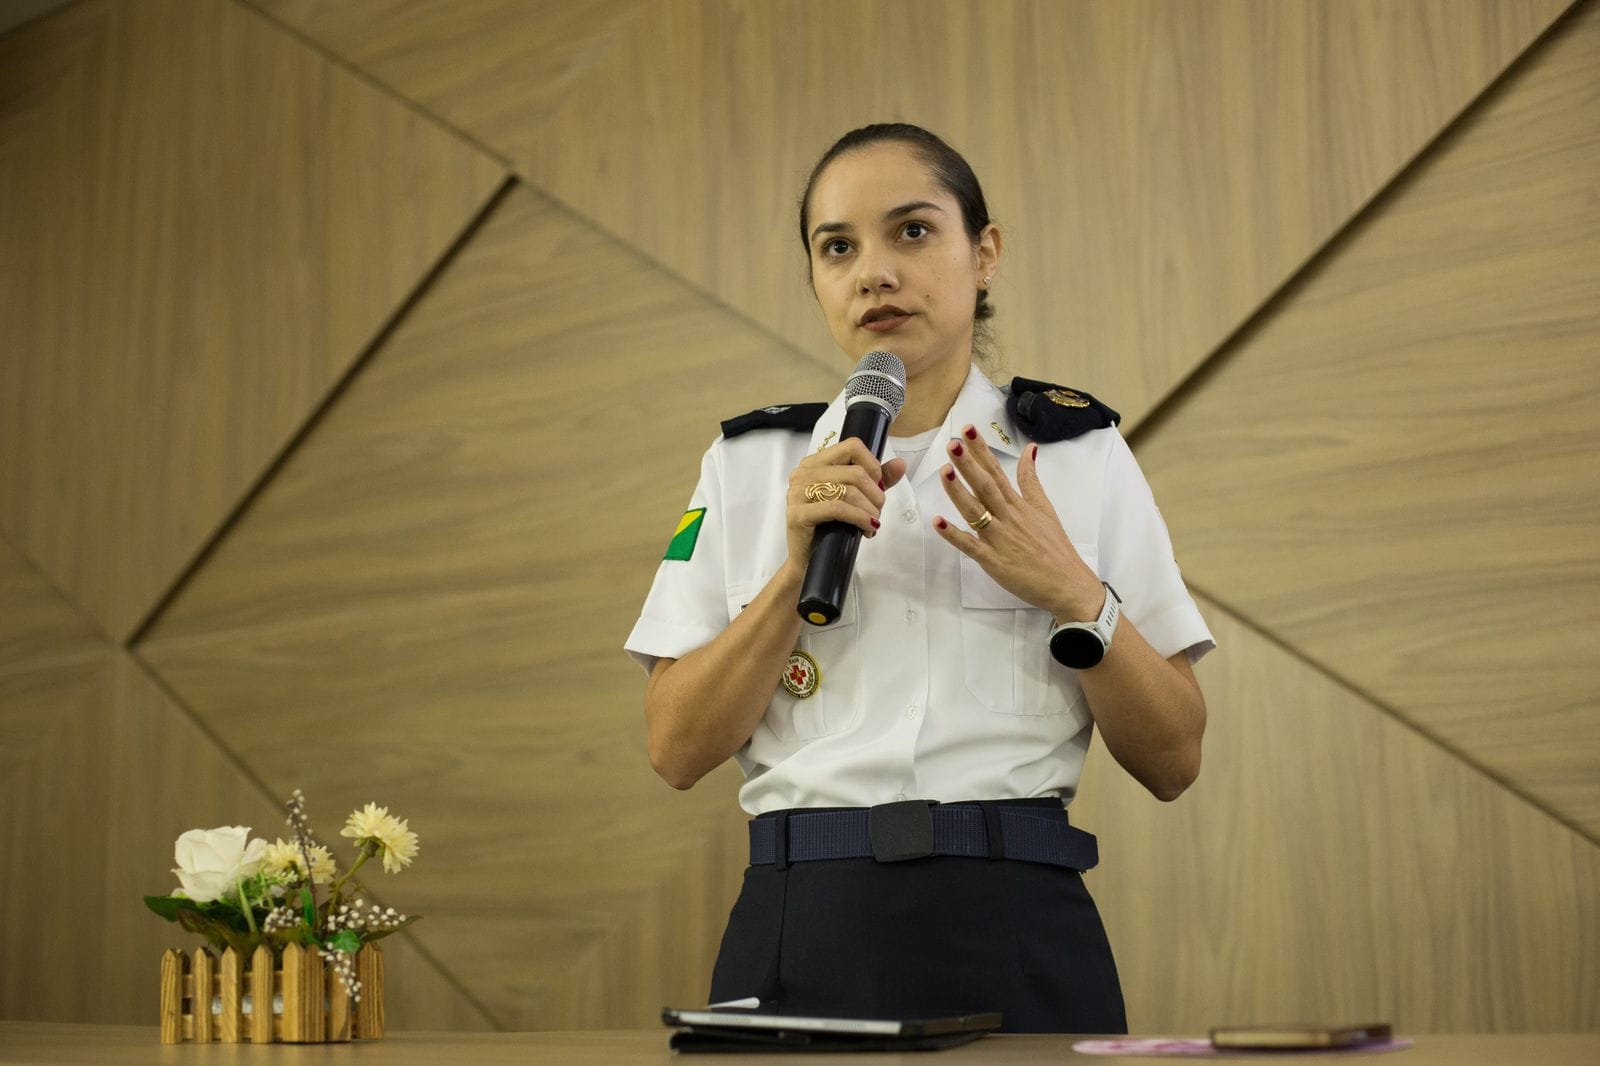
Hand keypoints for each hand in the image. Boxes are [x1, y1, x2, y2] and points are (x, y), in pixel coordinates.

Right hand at [785, 440, 907, 576]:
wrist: (809, 560)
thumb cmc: (831, 527)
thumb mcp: (857, 499)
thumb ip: (877, 480)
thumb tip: (900, 464)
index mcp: (815, 463)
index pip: (852, 446)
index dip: (873, 466)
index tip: (878, 486)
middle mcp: (802, 473)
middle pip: (855, 472)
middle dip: (875, 495)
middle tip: (877, 512)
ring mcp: (797, 493)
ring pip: (849, 490)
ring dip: (870, 509)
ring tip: (872, 523)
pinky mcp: (798, 514)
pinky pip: (838, 509)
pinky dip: (859, 518)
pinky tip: (867, 529)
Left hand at [933, 425, 1101, 620]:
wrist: (1067, 584)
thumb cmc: (1055, 547)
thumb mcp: (1045, 508)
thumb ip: (1032, 480)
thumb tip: (1030, 449)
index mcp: (1018, 504)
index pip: (997, 472)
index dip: (981, 451)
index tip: (968, 430)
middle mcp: (1008, 517)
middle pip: (985, 486)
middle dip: (969, 464)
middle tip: (953, 444)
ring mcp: (999, 539)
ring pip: (975, 512)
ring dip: (959, 492)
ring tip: (944, 471)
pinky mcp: (993, 561)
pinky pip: (970, 546)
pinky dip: (954, 535)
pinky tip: (938, 522)